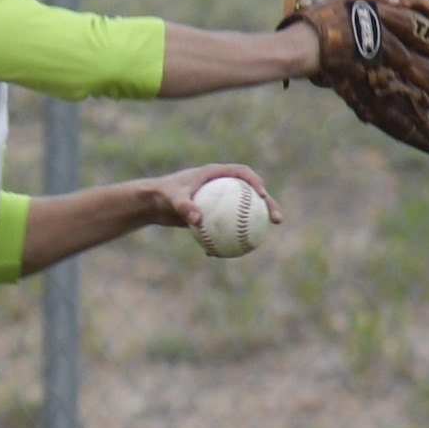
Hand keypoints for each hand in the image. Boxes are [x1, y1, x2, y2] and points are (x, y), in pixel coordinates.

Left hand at [142, 164, 282, 231]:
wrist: (152, 203)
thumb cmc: (162, 195)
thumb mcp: (172, 200)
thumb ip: (185, 207)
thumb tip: (198, 220)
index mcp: (216, 174)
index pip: (243, 174)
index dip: (256, 183)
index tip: (262, 196)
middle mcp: (222, 185)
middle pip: (251, 194)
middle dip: (268, 205)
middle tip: (276, 220)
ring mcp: (219, 200)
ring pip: (242, 212)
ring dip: (254, 225)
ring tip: (261, 241)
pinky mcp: (212, 214)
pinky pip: (226, 226)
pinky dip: (228, 237)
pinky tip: (224, 254)